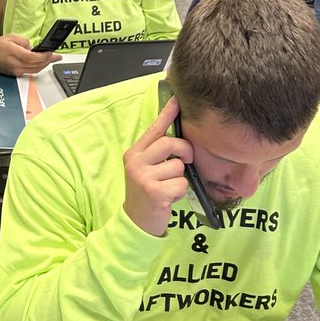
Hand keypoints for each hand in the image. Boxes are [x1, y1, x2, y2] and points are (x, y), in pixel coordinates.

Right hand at [0, 35, 55, 76]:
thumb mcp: (11, 37)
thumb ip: (24, 41)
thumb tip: (32, 46)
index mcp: (15, 54)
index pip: (34, 57)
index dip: (45, 56)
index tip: (51, 52)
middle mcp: (17, 65)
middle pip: (37, 65)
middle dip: (49, 60)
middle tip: (57, 57)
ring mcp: (16, 71)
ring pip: (35, 70)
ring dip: (45, 65)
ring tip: (52, 59)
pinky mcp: (16, 74)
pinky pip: (30, 71)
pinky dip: (38, 67)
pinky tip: (42, 63)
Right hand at [122, 94, 190, 235]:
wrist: (136, 221)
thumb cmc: (147, 193)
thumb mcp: (146, 169)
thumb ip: (157, 153)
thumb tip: (178, 137)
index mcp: (134, 153)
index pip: (154, 129)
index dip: (167, 113)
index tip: (178, 99)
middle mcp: (135, 162)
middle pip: (169, 143)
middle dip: (184, 151)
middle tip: (185, 162)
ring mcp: (143, 177)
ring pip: (178, 166)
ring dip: (180, 178)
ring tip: (168, 187)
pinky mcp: (153, 192)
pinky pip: (180, 184)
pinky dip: (180, 192)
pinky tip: (169, 198)